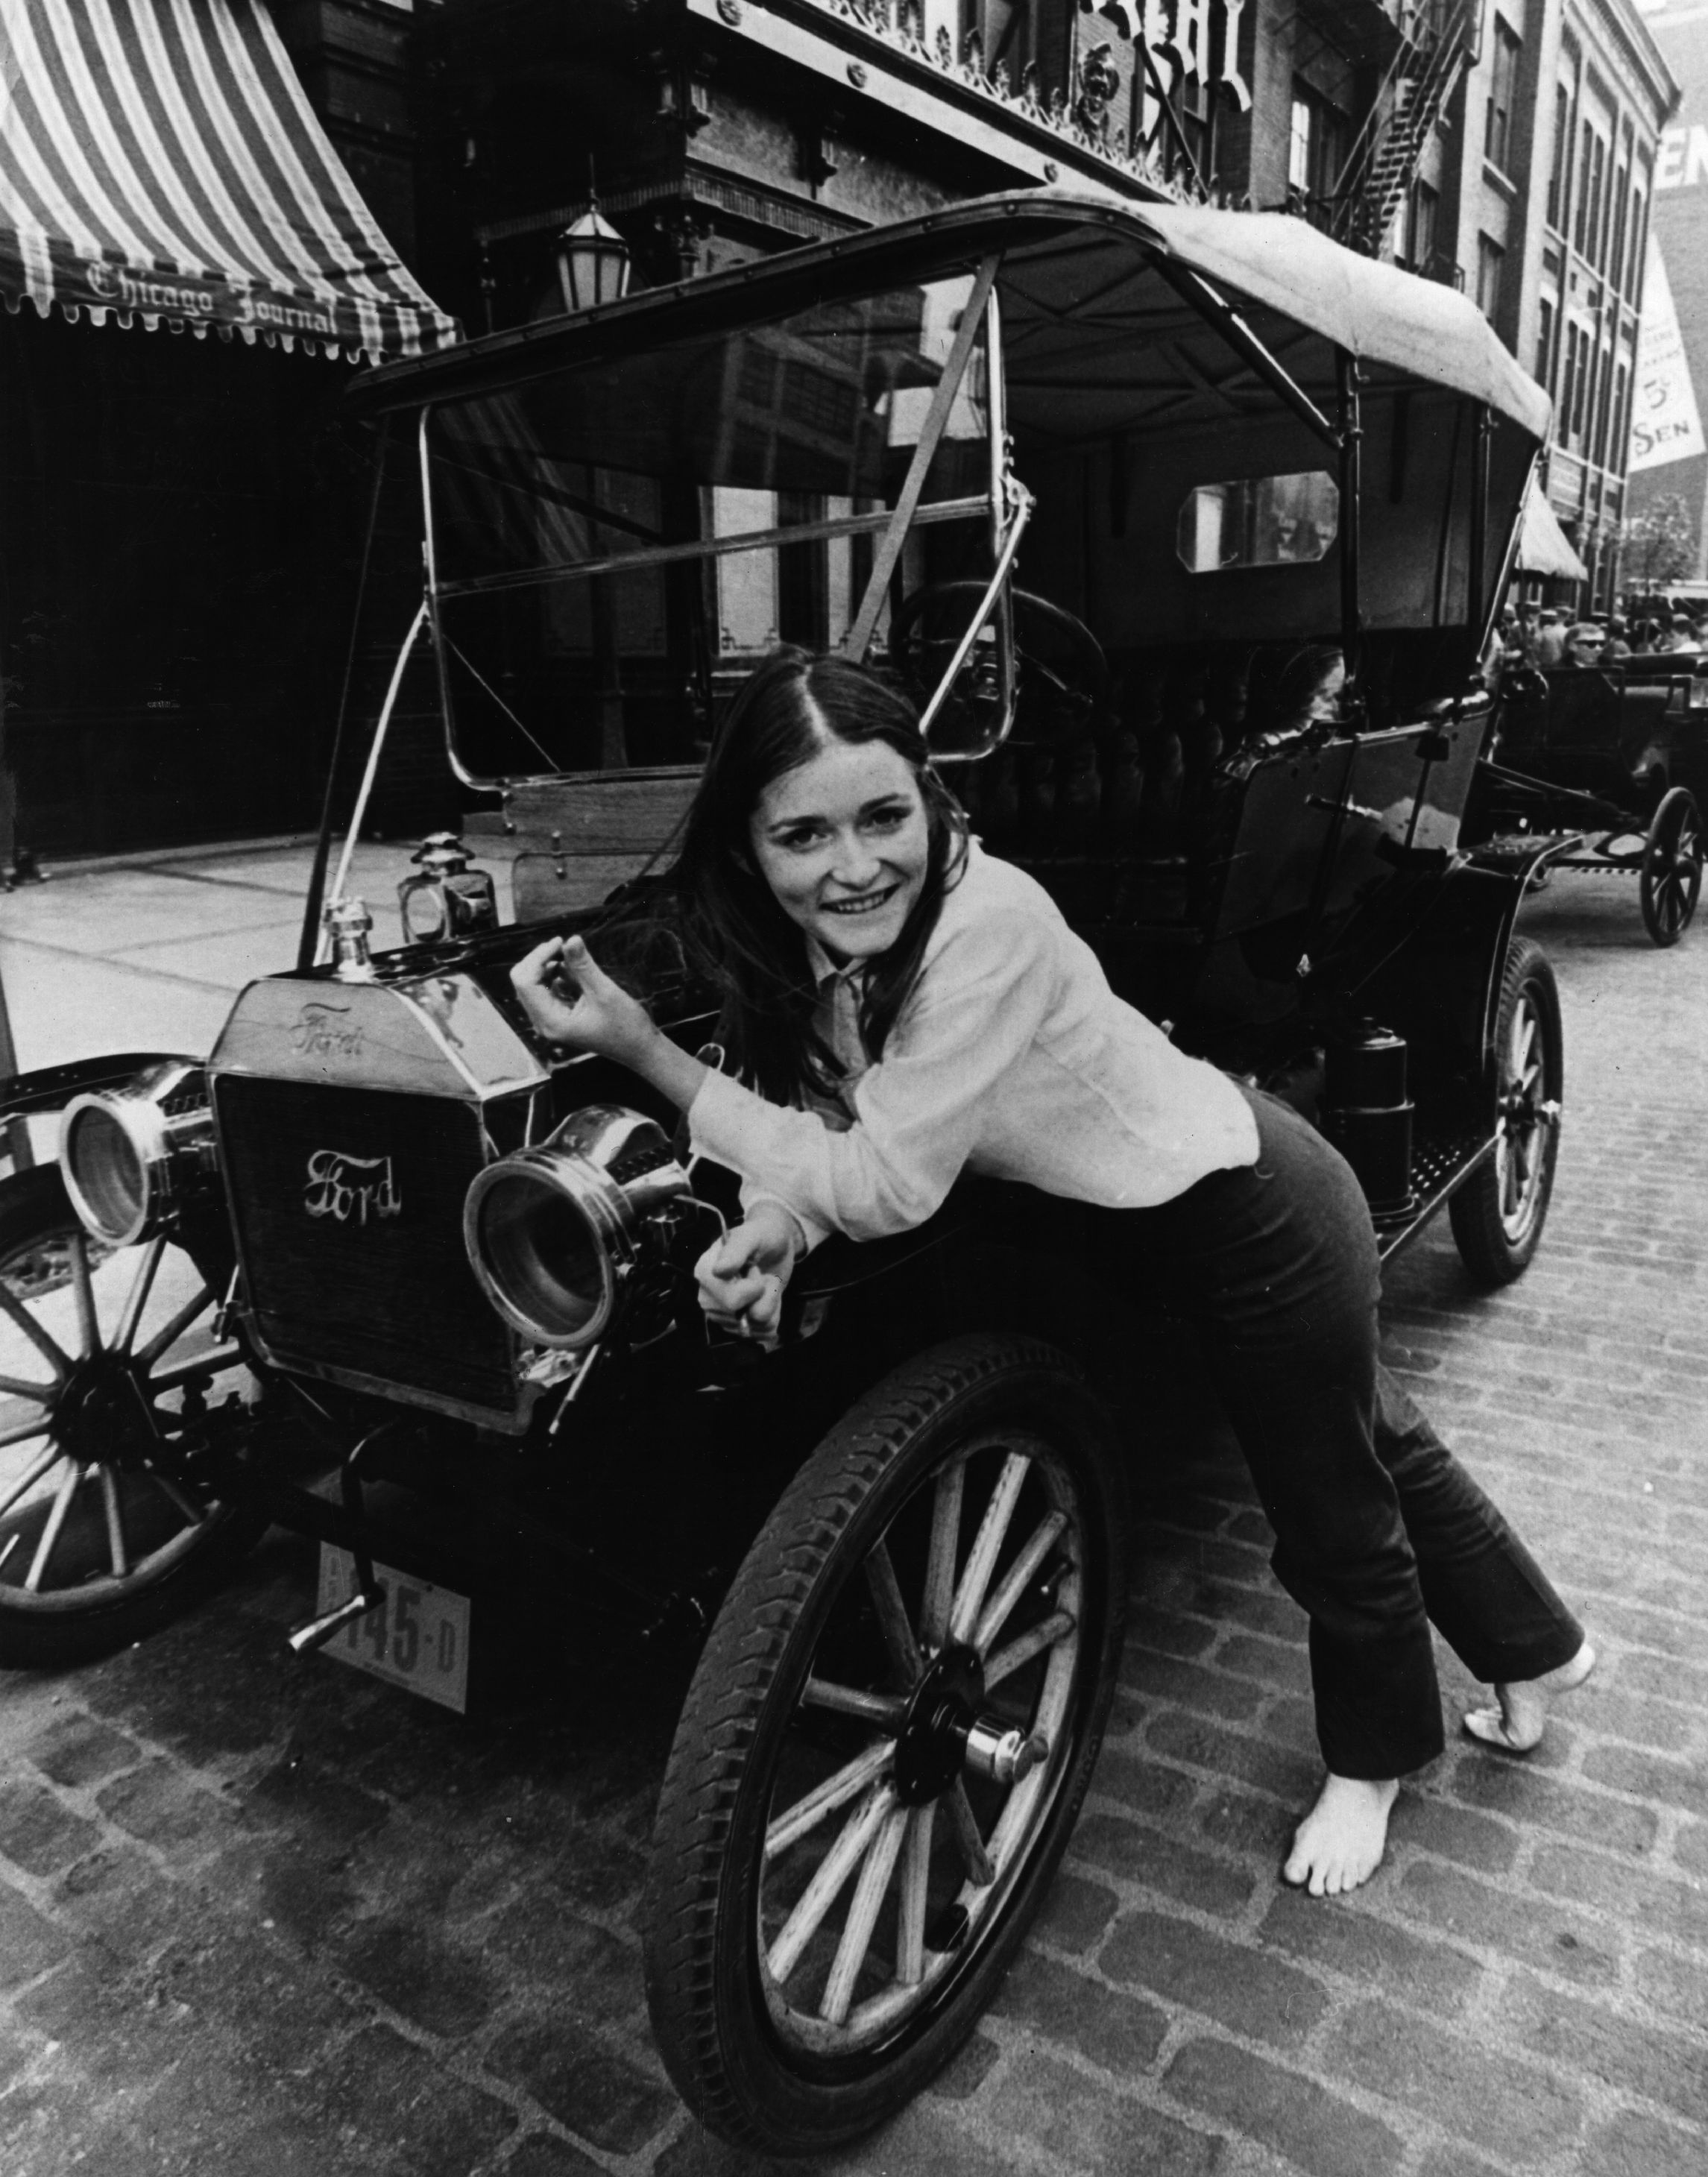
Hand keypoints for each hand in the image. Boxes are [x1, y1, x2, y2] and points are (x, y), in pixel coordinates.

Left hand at [510, 935, 654, 1066]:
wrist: (640, 1049)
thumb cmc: (626, 1027)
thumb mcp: (604, 992)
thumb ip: (584, 966)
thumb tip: (571, 938)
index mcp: (551, 1022)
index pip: (525, 983)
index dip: (538, 957)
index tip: (560, 941)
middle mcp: (545, 1023)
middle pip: (525, 982)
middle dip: (541, 960)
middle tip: (564, 944)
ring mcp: (551, 1021)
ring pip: (536, 984)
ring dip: (551, 967)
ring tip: (576, 962)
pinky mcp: (560, 1016)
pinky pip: (550, 990)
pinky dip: (560, 977)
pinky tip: (578, 975)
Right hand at [695, 1204, 798, 1339]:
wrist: (776, 1246)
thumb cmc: (762, 1235)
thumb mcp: (752, 1234)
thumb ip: (736, 1250)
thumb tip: (719, 1270)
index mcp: (705, 1274)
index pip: (732, 1301)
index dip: (754, 1287)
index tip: (753, 1267)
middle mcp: (709, 1298)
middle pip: (743, 1320)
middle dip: (763, 1296)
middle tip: (759, 1274)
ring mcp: (724, 1314)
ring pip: (756, 1327)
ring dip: (770, 1304)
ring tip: (764, 1284)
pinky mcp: (739, 1325)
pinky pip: (764, 1333)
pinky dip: (773, 1314)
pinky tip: (768, 1297)